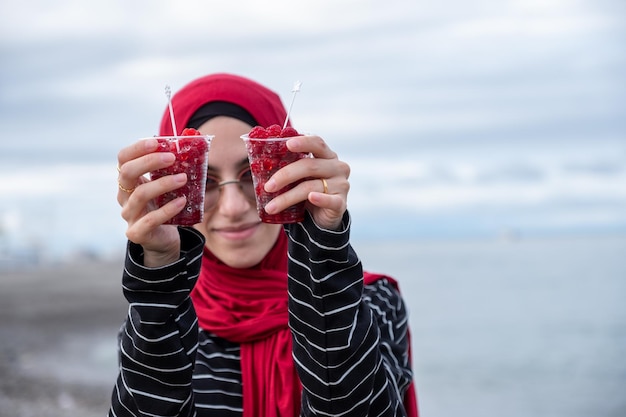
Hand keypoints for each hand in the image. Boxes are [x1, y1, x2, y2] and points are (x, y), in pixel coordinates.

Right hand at [117, 139, 185, 265]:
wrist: (163, 240)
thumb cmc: (165, 207)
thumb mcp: (166, 187)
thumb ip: (172, 169)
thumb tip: (192, 145)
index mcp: (129, 181)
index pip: (123, 159)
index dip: (137, 148)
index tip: (157, 142)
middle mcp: (124, 196)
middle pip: (127, 173)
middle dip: (149, 162)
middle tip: (172, 158)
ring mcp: (129, 215)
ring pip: (140, 195)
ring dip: (163, 184)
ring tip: (183, 178)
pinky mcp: (137, 232)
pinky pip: (151, 219)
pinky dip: (168, 209)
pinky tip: (182, 201)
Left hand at [263, 135, 349, 229]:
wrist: (322, 216)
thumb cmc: (308, 190)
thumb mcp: (300, 176)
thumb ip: (290, 166)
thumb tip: (259, 162)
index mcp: (327, 156)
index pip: (317, 143)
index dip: (303, 142)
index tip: (287, 144)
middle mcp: (337, 167)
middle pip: (309, 166)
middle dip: (285, 175)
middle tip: (268, 186)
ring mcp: (341, 184)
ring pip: (311, 187)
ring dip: (287, 197)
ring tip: (271, 207)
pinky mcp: (341, 202)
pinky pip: (330, 200)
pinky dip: (320, 199)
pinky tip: (311, 198)